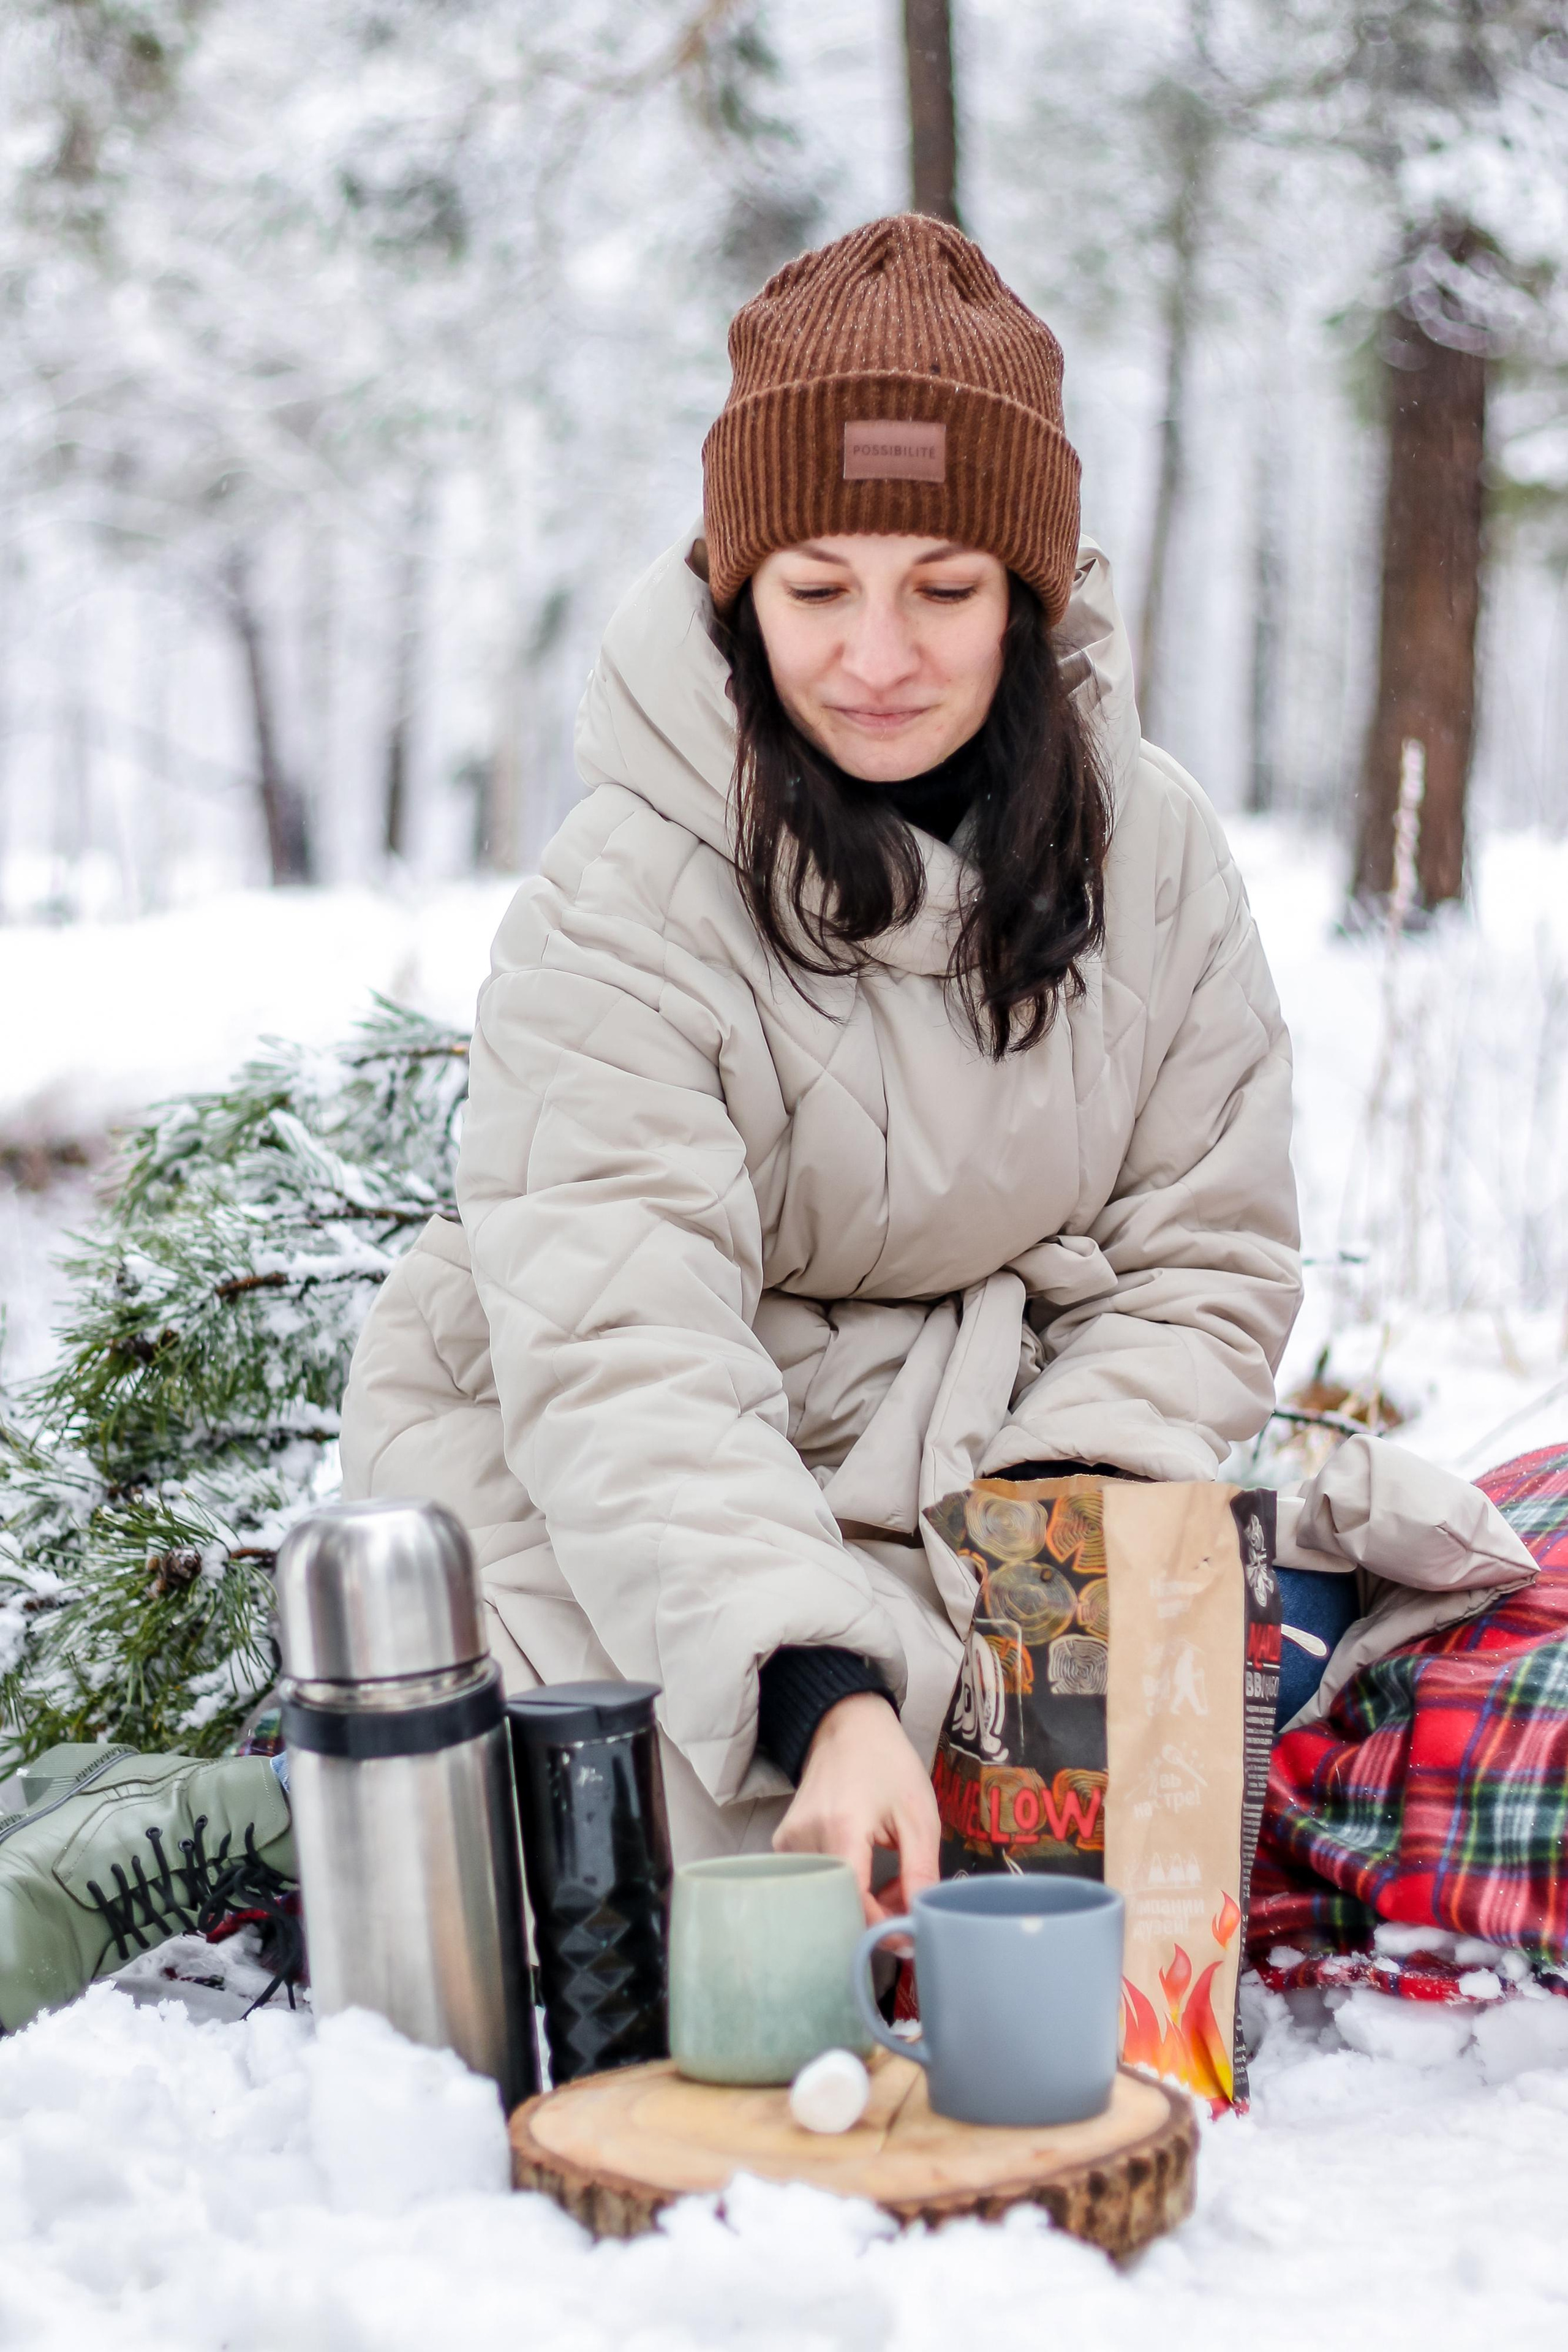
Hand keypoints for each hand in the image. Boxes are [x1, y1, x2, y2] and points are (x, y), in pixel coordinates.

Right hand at [772, 1691, 940, 1925]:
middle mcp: (804, 1839)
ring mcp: (788, 1842)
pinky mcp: (783, 1844)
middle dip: (878, 1915)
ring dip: (864, 1902)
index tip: (912, 1931)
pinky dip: (846, 1887)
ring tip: (891, 1878)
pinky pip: (817, 1883)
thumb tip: (918, 1928)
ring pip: (829, 1898)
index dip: (885, 1926)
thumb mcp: (918, 1815)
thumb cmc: (889, 1765)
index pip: (854, 1904)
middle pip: (840, 1905)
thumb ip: (920, 1873)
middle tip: (906, 1898)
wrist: (847, 1727)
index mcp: (841, 1828)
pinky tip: (867, 1868)